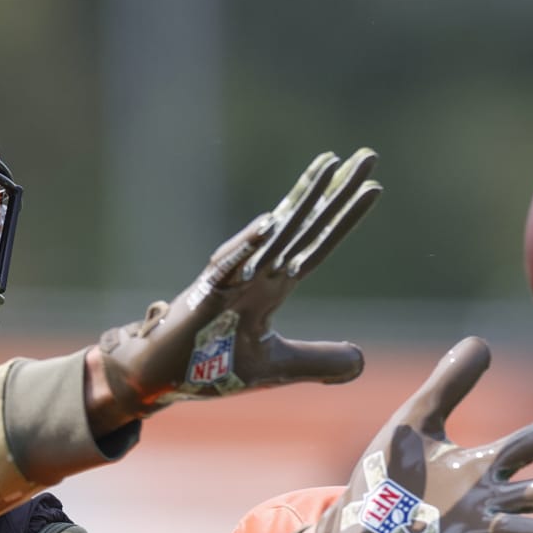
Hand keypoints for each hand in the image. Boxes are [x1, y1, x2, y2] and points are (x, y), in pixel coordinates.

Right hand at [91, 150, 380, 421]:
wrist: (159, 378)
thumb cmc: (210, 367)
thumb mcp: (276, 367)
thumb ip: (318, 361)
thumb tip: (361, 363)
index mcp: (271, 287)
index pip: (316, 245)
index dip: (345, 217)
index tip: (373, 186)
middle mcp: (255, 273)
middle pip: (303, 225)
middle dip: (335, 190)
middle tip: (369, 154)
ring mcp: (230, 280)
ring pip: (272, 233)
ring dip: (301, 199)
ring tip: (332, 163)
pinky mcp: (203, 296)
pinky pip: (226, 266)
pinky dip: (247, 245)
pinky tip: (271, 222)